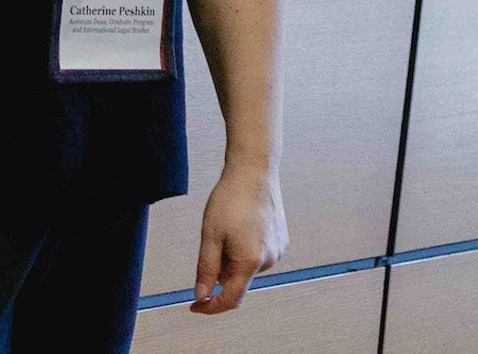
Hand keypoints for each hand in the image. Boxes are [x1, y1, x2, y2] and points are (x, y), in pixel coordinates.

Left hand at [193, 164, 285, 312]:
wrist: (255, 170)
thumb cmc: (231, 199)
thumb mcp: (209, 236)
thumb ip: (206, 269)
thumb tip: (201, 295)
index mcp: (250, 261)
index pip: (231, 299)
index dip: (211, 306)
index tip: (196, 305)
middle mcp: (269, 259)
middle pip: (237, 280)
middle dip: (221, 271)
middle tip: (213, 241)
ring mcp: (278, 249)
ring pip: (247, 267)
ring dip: (233, 259)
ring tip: (229, 228)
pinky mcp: (281, 240)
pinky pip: (258, 255)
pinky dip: (245, 249)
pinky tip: (242, 225)